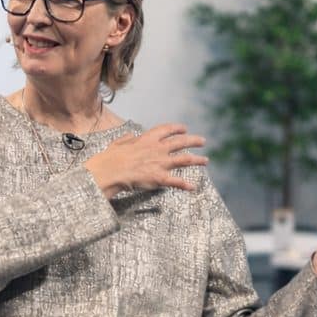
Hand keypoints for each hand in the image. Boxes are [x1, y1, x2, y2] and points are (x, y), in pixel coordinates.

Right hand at [85, 123, 207, 197]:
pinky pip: (176, 181)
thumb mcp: (118, 143)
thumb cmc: (111, 158)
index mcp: (147, 139)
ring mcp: (161, 163)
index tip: (184, 129)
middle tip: (202, 141)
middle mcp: (158, 149)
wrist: (110, 171)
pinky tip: (193, 187)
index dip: (177, 128)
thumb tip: (131, 135)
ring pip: (185, 159)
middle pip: (180, 142)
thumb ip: (127, 138)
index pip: (166, 130)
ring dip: (197, 160)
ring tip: (206, 160)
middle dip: (193, 141)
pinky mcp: (160, 177)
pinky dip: (185, 185)